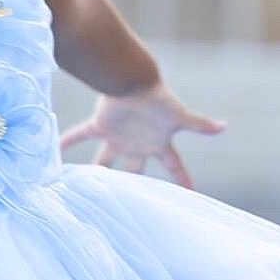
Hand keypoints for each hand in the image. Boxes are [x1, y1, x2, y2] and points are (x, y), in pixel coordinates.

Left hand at [58, 77, 227, 190]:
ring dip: (96, 169)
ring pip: (106, 157)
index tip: (191, 195)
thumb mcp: (181, 115)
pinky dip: (67, 141)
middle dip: (131, 184)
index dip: (183, 180)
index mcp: (158, 143)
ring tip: (83, 184)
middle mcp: (138, 142)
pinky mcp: (101, 123)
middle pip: (135, 169)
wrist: (136, 78)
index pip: (175, 166)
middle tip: (125, 201)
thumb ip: (201, 124)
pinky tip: (54, 151)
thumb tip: (225, 126)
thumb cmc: (159, 97)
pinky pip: (80, 134)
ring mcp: (119, 135)